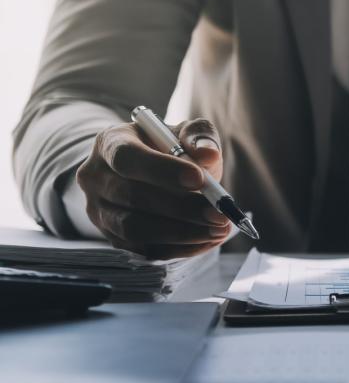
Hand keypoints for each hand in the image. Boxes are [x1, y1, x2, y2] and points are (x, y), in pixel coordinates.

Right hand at [76, 118, 230, 258]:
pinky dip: (179, 248)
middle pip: (133, 197)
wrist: (149, 172)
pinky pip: (144, 250)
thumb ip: (199, 137)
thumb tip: (208, 155)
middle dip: (182, 208)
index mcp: (110, 143)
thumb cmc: (169, 149)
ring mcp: (99, 211)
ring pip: (135, 229)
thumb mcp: (185, 133)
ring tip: (218, 230)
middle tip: (219, 214)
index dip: (162, 170)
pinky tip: (207, 240)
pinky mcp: (112, 237)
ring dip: (182, 233)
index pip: (128, 157)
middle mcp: (96, 178)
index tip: (199, 179)